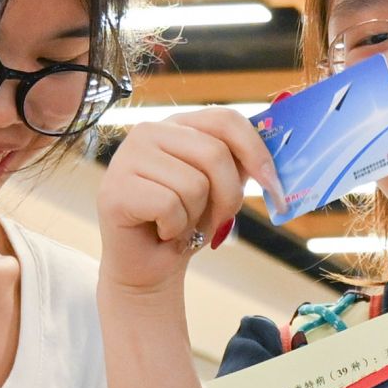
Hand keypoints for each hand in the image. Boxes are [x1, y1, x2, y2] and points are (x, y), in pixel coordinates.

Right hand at [98, 110, 275, 295]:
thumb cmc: (185, 224)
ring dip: (195, 217)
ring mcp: (126, 158)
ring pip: (193, 184)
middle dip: (227, 197)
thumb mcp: (220, 189)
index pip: (225, 120)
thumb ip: (240, 164)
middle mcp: (148, 132)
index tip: (273, 185)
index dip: (256, 151)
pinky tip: (160, 232)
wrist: (148, 267)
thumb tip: (272, 157)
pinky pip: (169, 206)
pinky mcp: (114, 190)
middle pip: (214, 154)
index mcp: (176, 125)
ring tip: (178, 224)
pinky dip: (174, 229)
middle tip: (216, 220)